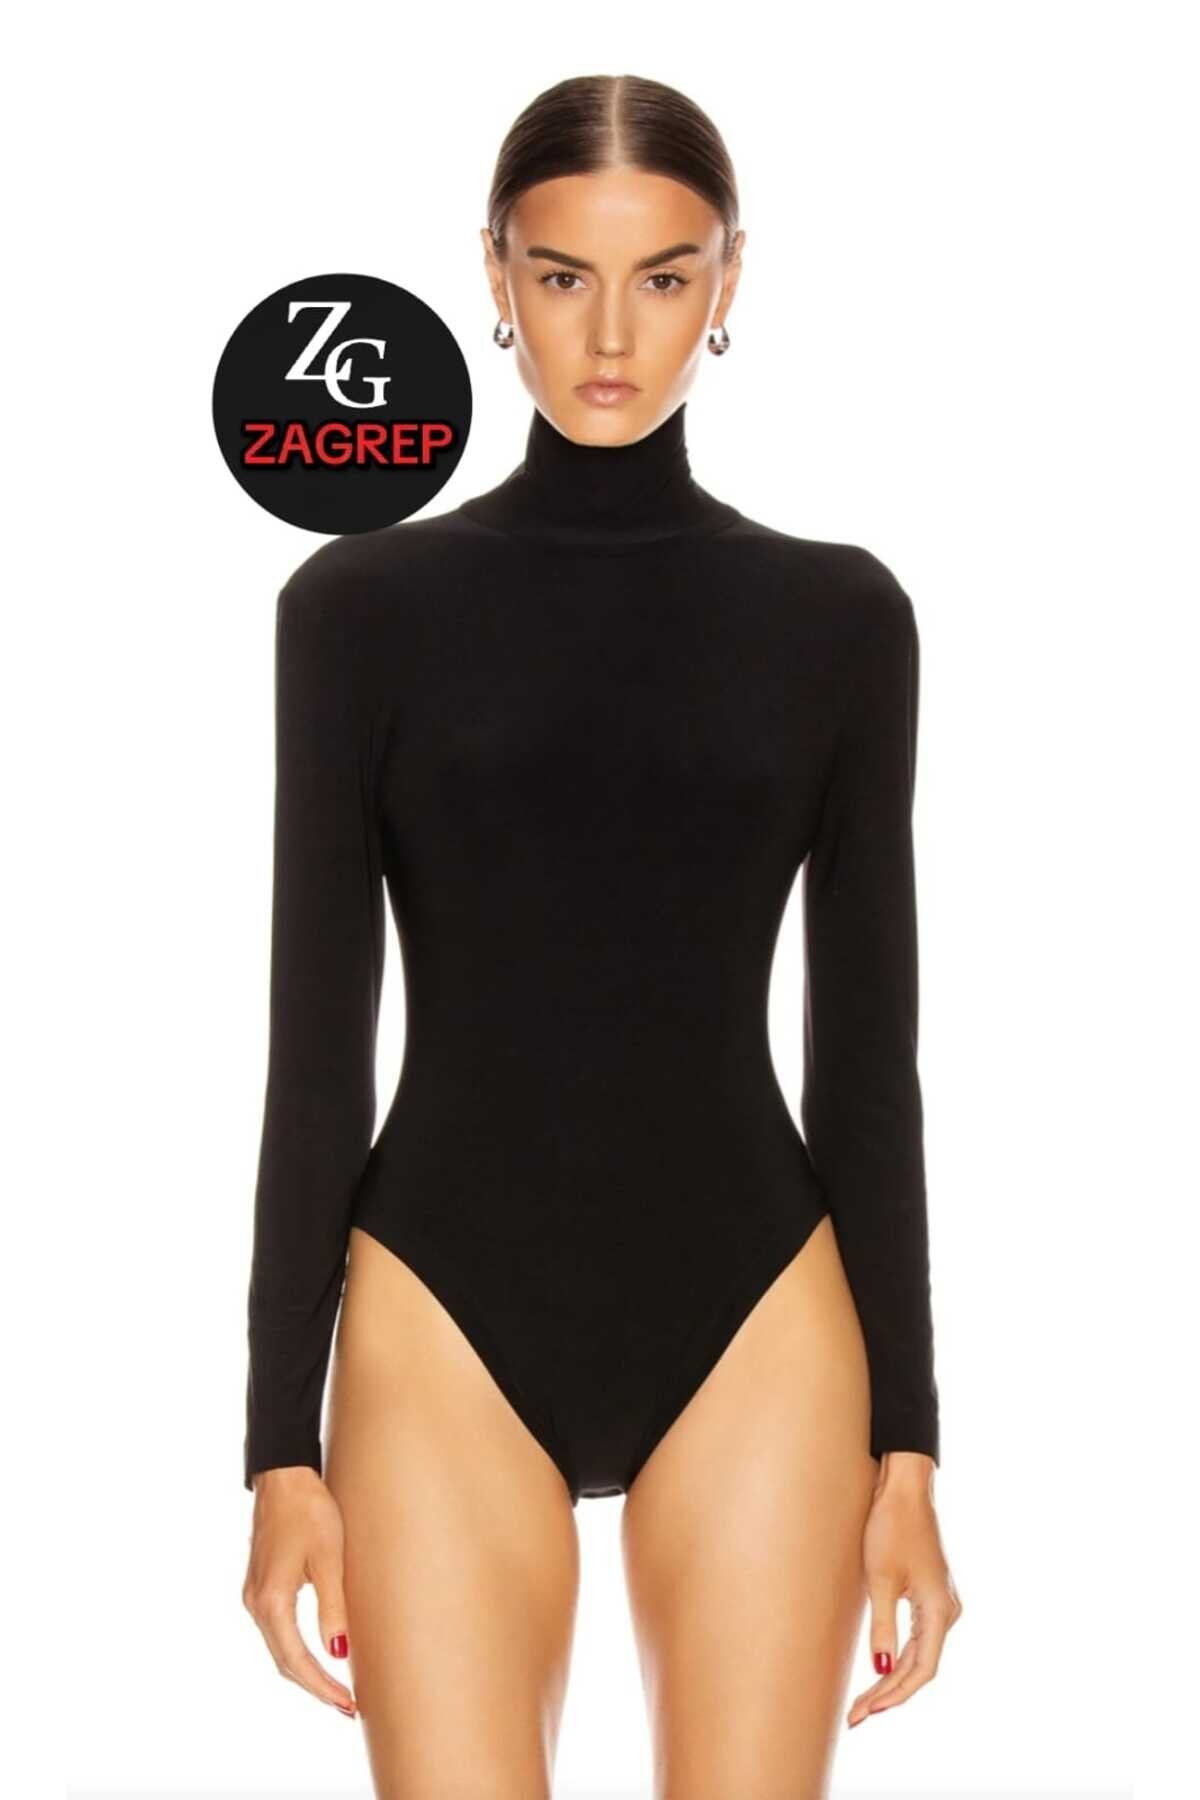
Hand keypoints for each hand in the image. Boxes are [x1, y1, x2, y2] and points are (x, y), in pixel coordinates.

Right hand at [242, 1466, 357, 1718]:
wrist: (283, 1477)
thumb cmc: (310, 1511)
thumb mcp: (329, 1558)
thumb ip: (333, 1607)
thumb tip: (339, 1653)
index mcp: (271, 1602)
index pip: (297, 1661)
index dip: (322, 1686)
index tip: (347, 1704)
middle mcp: (255, 1604)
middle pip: (284, 1661)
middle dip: (315, 1686)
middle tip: (347, 1705)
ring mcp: (254, 1595)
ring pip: (278, 1647)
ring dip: (305, 1670)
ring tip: (336, 1688)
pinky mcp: (259, 1585)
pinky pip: (277, 1630)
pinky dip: (296, 1648)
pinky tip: (317, 1653)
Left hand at [846, 1452, 962, 1727]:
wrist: (904, 1488)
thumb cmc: (891, 1527)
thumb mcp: (881, 1579)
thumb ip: (883, 1627)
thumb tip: (882, 1669)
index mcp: (940, 1611)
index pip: (922, 1670)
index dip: (894, 1695)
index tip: (866, 1712)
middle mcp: (948, 1611)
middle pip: (920, 1666)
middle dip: (888, 1693)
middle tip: (856, 1715)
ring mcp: (941, 1602)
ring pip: (920, 1653)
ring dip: (892, 1677)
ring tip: (864, 1701)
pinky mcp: (930, 1592)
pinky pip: (918, 1636)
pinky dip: (899, 1655)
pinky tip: (879, 1668)